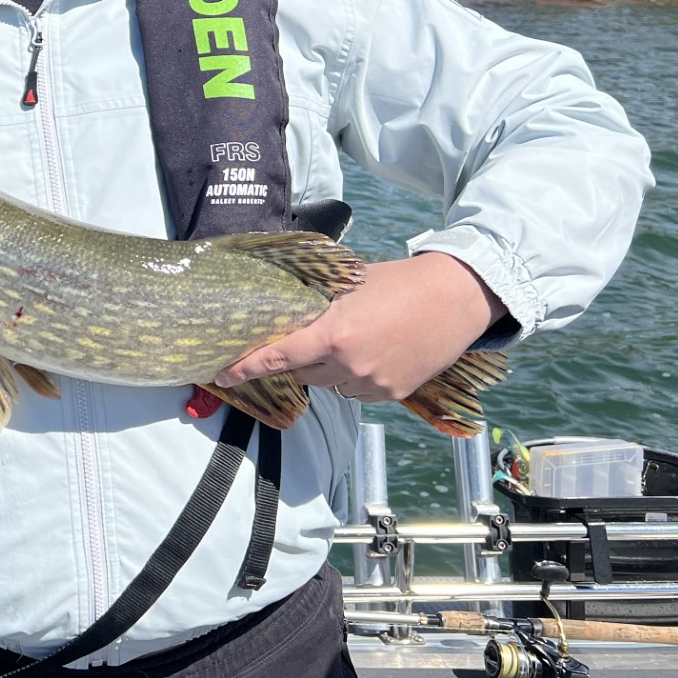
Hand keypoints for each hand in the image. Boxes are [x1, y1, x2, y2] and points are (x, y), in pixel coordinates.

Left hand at [213, 253, 506, 402]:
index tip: (223, 375)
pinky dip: (354, 378)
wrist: (454, 298)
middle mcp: (348, 364)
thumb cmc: (399, 283)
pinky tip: (372, 353)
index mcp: (333, 333)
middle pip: (302, 372)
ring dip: (329, 369)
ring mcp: (371, 383)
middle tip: (315, 336)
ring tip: (355, 339)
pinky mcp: (391, 394)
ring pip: (329, 384)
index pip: (278, 356)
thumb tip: (287, 314)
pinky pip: (356, 392)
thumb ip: (318, 305)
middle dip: (300, 357)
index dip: (247, 368)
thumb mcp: (349, 286)